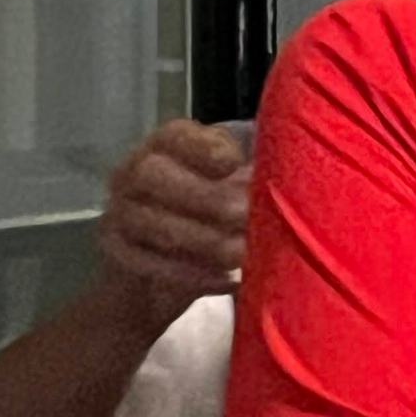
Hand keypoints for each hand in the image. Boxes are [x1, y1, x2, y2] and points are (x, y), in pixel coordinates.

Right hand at [97, 119, 249, 325]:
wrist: (155, 275)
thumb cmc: (212, 214)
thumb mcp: (232, 185)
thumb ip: (254, 171)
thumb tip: (297, 166)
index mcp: (167, 146)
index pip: (176, 135)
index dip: (205, 148)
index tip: (236, 164)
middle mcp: (134, 172)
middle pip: (152, 174)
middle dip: (205, 197)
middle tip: (245, 216)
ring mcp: (119, 213)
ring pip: (150, 222)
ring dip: (203, 240)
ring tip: (244, 254)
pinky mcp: (118, 253)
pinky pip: (148, 263)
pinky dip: (192, 274)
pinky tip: (228, 281)